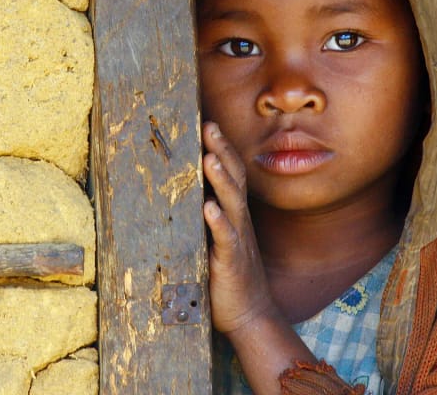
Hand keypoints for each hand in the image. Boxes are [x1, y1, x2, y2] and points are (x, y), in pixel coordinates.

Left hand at [202, 121, 275, 335]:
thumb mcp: (216, 240)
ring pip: (232, 203)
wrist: (250, 314)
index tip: (208, 123)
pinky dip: (219, 222)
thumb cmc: (228, 276)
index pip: (231, 174)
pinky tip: (209, 208)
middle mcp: (239, 222)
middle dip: (222, 151)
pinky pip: (226, 239)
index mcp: (234, 215)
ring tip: (209, 157)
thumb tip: (186, 192)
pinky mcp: (232, 262)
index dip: (222, 148)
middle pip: (234, 179)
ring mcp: (238, 240)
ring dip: (221, 179)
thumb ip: (206, 216)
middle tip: (209, 126)